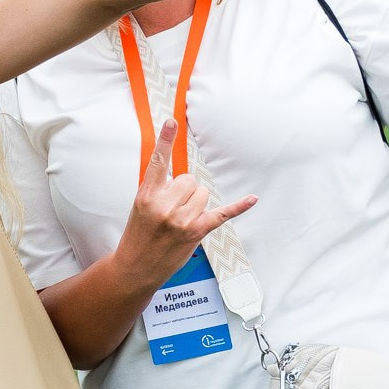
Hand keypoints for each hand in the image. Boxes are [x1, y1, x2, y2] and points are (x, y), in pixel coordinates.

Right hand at [116, 117, 257, 291]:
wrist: (136, 267)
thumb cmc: (139, 235)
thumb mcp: (140, 206)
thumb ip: (158, 188)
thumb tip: (180, 177)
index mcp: (147, 195)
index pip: (158, 162)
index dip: (165, 140)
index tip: (172, 122)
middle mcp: (164, 206)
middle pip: (189, 179)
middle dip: (184, 190)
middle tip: (172, 208)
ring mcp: (182, 220)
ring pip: (203, 193)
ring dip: (196, 203)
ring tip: (180, 219)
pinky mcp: (197, 232)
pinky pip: (223, 213)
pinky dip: (239, 206)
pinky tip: (252, 199)